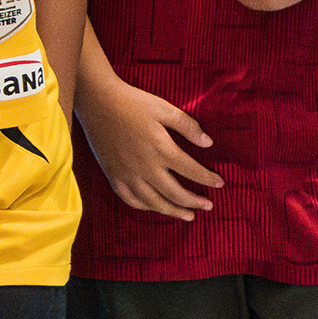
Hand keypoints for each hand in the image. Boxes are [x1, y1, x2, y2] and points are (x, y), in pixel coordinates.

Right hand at [73, 75, 220, 219]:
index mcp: (161, 149)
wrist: (97, 102)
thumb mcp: (164, 108)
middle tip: (208, 206)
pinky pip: (131, 200)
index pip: (192, 171)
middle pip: (175, 193)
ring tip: (188, 216)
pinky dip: (146, 207)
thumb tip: (208, 143)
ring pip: (154, 202)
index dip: (208, 179)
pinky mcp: (113, 176)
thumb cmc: (133, 102)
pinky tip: (156, 207)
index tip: (220, 184)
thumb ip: (187, 126)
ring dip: (174, 211)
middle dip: (195, 202)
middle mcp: (145, 167)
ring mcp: (128, 174)